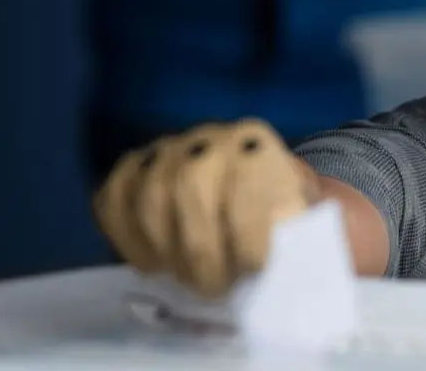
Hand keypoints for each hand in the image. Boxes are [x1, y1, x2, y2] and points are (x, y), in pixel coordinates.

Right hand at [93, 120, 318, 297]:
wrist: (259, 186)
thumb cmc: (285, 213)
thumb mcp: (312, 220)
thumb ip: (307, 236)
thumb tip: (294, 261)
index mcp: (258, 145)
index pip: (248, 181)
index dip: (248, 234)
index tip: (254, 269)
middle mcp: (210, 139)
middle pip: (192, 187)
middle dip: (202, 250)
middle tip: (216, 287)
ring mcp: (168, 150)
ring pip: (150, 197)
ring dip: (166, 250)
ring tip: (186, 278)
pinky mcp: (135, 168)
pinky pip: (113, 198)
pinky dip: (126, 236)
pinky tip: (151, 263)